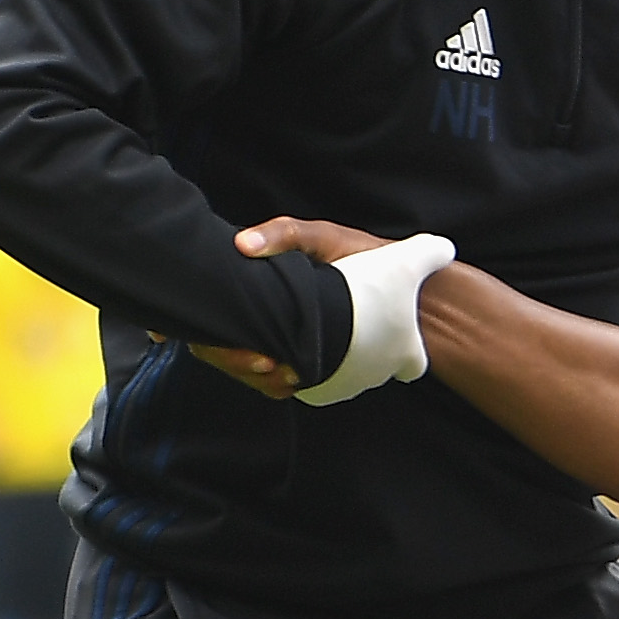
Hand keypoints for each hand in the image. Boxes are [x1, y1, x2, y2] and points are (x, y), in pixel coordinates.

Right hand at [202, 216, 390, 400]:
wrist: (409, 293)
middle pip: (220, 346)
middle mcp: (262, 316)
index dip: (209, 328)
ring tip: (283, 370)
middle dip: (233, 358)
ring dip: (255, 376)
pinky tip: (293, 379)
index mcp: (259, 286)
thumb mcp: (323, 238)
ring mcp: (278, 342)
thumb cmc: (361, 257)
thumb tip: (244, 244)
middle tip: (264, 360)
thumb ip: (287, 234)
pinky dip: (275, 384)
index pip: (213, 311)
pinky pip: (274, 382)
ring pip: (246, 369)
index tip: (223, 333)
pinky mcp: (300, 365)